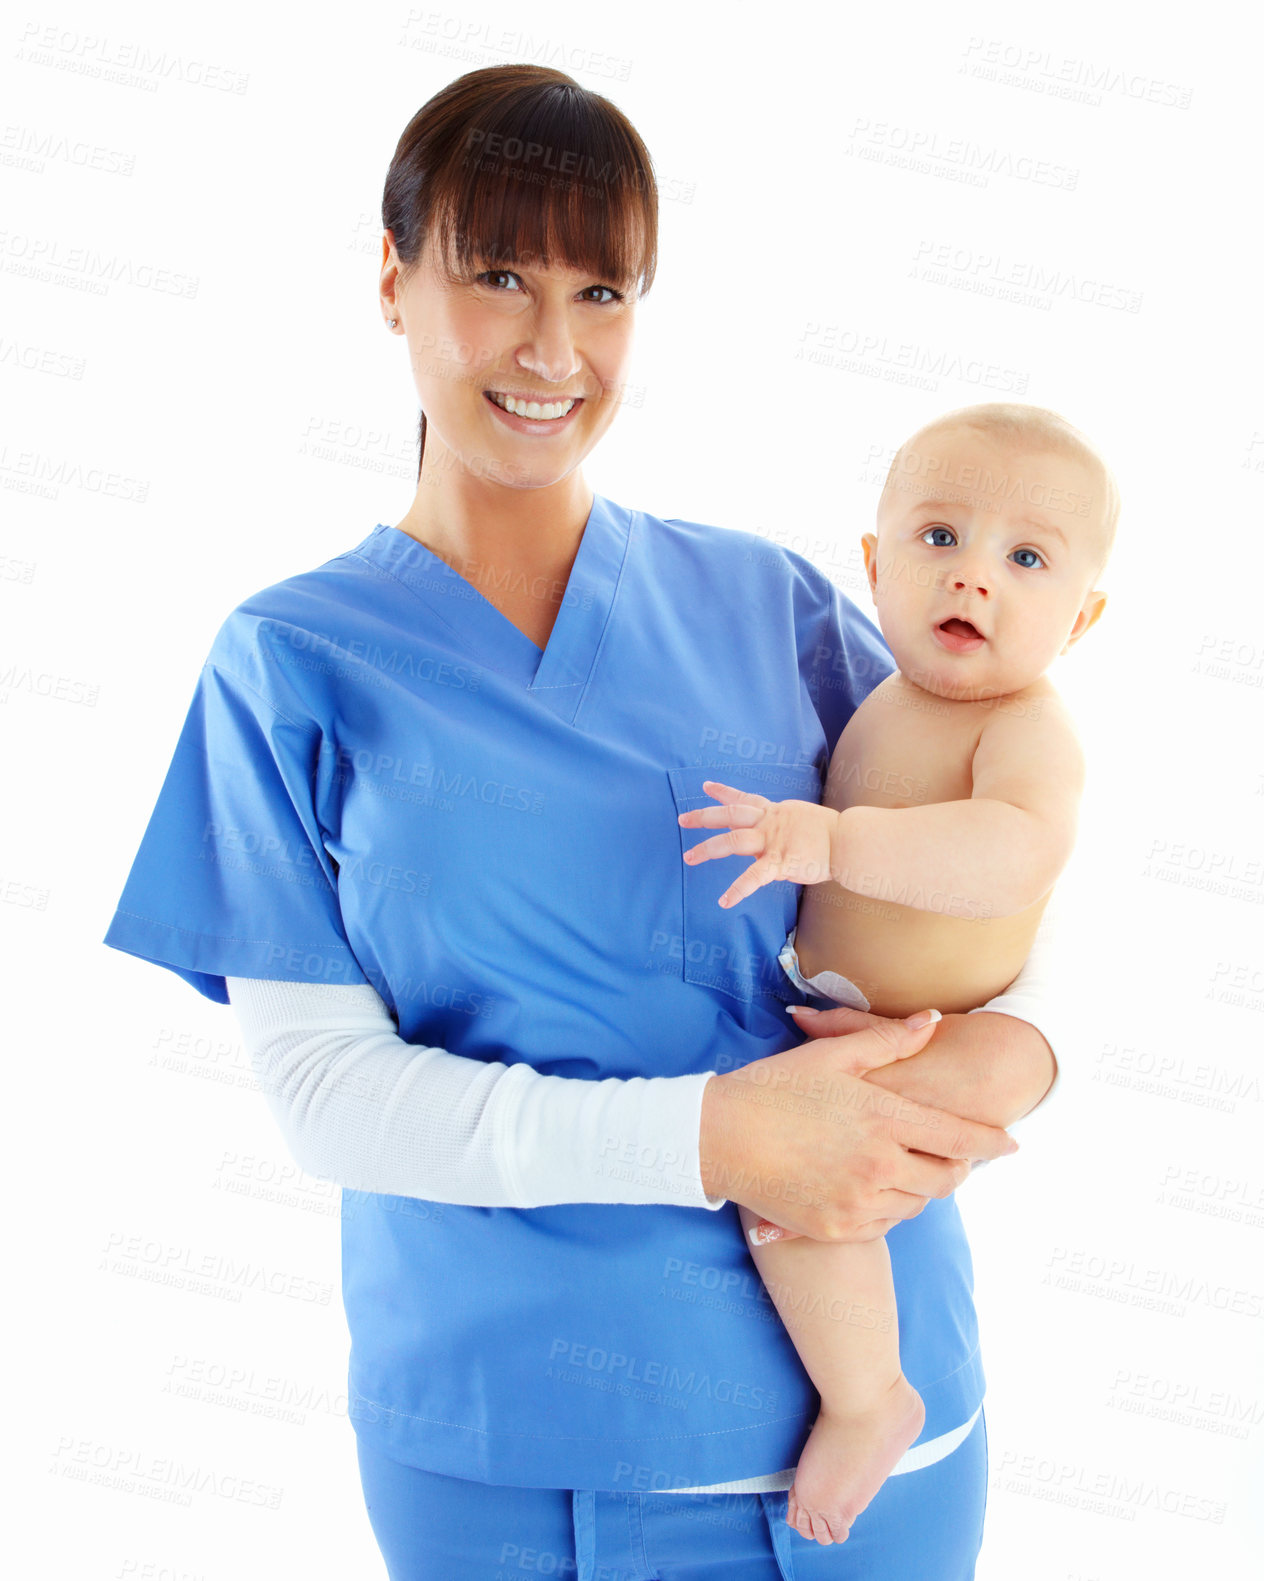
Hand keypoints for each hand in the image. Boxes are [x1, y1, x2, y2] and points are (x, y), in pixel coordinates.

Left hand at [678, 780, 838, 906]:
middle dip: (704, 817)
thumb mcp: (801, 821)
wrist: (849, 842)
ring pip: (733, 840)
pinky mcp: (780, 863)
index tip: (706, 786)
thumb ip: (782, 828)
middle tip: (682, 820)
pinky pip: (754, 877)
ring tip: (688, 858)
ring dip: (708, 848)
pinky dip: (738, 889)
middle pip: (730, 815)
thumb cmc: (831, 834)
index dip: (723, 792)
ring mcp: (773, 842)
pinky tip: (724, 901)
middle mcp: (769, 823)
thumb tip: (770, 841)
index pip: (744, 798)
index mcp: (775, 812)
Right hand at [699, 1007, 1018, 1241]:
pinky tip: (874, 1187)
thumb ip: (888, 1041)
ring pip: (917, 1204)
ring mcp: (858, 1202)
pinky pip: (885, 1225)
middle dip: (959, 1167)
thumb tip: (932, 1021)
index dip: (992, 1142)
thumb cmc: (774, 1088)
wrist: (718, 1137)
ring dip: (922, 1186)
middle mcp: (879, 1166)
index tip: (1012, 1144)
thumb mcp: (832, 1054)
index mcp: (883, 1118)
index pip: (959, 1137)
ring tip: (909, 1166)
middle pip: (946, 1178)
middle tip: (957, 1157)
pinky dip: (890, 1207)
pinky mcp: (837, 1228)